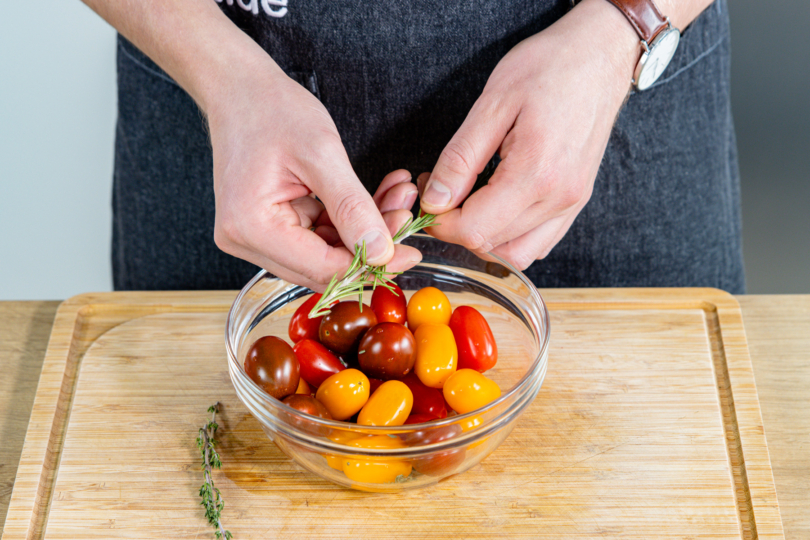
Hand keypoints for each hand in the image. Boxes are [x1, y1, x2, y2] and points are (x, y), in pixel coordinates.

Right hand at [208, 66, 421, 289]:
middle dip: (370, 247)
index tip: (409, 252)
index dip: (371, 264)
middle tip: (405, 217)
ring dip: (362, 233)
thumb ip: (352, 207)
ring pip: (324, 256)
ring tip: (395, 198)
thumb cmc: (270, 110)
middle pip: (323, 269)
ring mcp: (253, 237)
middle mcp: (245, 240)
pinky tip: (374, 199)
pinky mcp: (266, 229)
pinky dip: (347, 223)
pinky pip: (316, 239)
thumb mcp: (321, 154)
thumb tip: (382, 252)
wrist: (240, 91)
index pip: (323, 268)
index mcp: (252, 226)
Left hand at [419, 0, 638, 269]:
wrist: (599, 56)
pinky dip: (508, 238)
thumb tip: (435, 201)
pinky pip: (537, 243)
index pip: (474, 229)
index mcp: (536, 173)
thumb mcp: (492, 104)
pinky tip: (493, 207)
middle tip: (441, 190)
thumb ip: (460, 158)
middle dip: (455, 226)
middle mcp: (559, 198)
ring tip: (467, 199)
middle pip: (491, 244)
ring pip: (514, 254)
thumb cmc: (548, 68)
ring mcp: (571, 205)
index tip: (428, 198)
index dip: (441, 222)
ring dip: (482, 237)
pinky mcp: (575, 203)